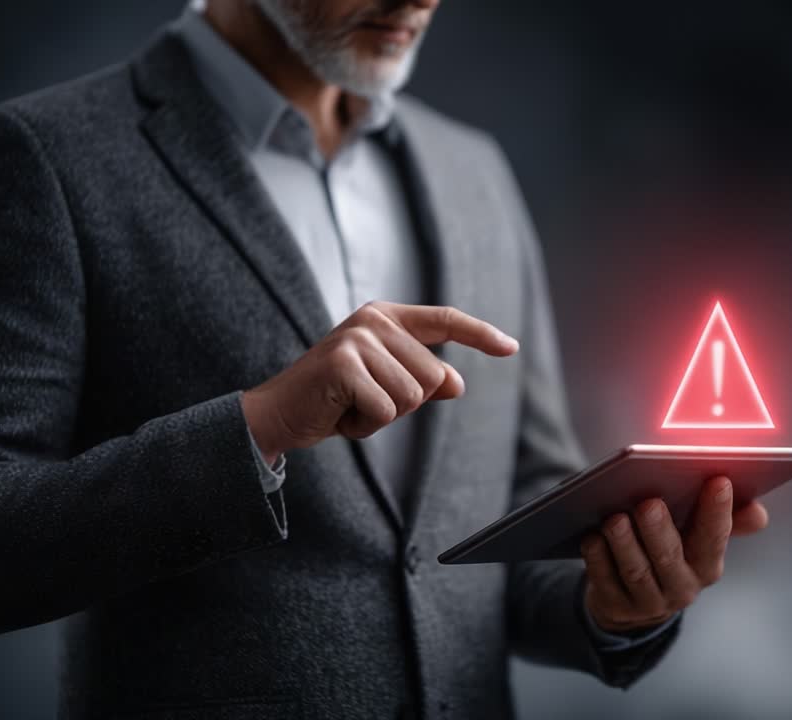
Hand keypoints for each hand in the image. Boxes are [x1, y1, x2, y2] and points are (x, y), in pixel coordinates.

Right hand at [241, 301, 518, 463]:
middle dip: (405, 404)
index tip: (511, 348)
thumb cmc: (335, 400)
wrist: (280, 414)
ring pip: (412, 396)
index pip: (445, 321)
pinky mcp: (344, 364)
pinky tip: (341, 415)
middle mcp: (373, 320)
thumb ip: (421, 380)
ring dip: (384, 416)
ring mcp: (357, 339)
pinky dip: (367, 425)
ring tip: (352, 407)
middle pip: (432, 377)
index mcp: (386, 317)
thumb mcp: (385, 387)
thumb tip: (457, 383)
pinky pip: (387, 410)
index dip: (481, 334)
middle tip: (364, 401)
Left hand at [580, 475, 769, 633]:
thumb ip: (726, 521)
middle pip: (669, 557)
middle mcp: (681, 587)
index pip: (715, 538)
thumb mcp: (698, 539)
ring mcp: (647, 601)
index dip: (718, 511)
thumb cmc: (670, 552)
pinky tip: (591, 537)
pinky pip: (606, 582)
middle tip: (649, 502)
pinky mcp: (616, 607)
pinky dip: (598, 559)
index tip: (718, 479)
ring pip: (636, 571)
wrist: (634, 601)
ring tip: (614, 518)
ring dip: (624, 543)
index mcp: (706, 566)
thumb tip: (759, 512)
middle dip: (659, 530)